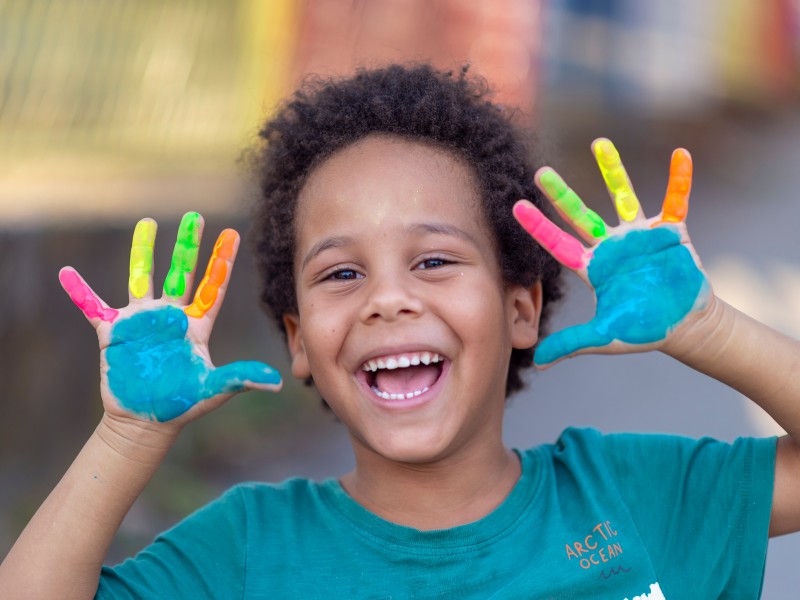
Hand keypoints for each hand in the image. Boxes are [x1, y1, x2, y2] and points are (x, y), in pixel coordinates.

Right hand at [59, 212, 281, 425]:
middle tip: (196, 216)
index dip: (222, 261)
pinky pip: (92, 306)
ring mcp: (141, 321)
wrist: (145, 422)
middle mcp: (171, 317)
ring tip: (148, 223)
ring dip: (143, 251)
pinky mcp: (113, 333)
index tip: (233, 234)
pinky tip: (66, 272)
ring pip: (141, 277)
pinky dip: (79, 291)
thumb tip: (277, 384)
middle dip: (188, 245)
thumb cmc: (182, 405)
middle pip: (180, 272)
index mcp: (196, 326)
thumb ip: (240, 378)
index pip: (212, 287)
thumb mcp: (213, 390)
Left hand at [514, 138, 711, 366]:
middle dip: (561, 194)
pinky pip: (676, 200)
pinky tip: (681, 155)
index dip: (538, 227)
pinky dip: (680, 180)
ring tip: (599, 143)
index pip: (558, 244)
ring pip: (623, 196)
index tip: (515, 206)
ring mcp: (640, 235)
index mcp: (593, 267)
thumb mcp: (605, 337)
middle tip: (540, 171)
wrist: (686, 326)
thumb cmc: (644, 330)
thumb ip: (572, 343)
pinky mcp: (672, 231)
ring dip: (612, 171)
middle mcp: (611, 246)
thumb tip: (538, 362)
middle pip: (580, 215)